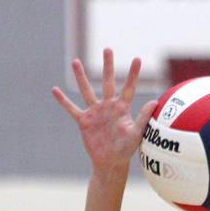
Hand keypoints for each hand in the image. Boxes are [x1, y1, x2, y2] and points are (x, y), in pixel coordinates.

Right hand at [52, 48, 156, 176]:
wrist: (111, 161)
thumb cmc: (127, 149)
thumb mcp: (137, 133)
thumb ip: (143, 117)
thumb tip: (155, 102)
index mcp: (123, 108)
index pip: (129, 87)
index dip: (133, 74)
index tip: (137, 58)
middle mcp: (108, 106)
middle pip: (108, 82)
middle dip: (107, 66)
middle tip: (107, 48)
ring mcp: (95, 112)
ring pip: (87, 90)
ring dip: (81, 77)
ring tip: (76, 61)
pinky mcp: (84, 121)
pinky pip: (72, 109)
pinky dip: (63, 101)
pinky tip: (55, 90)